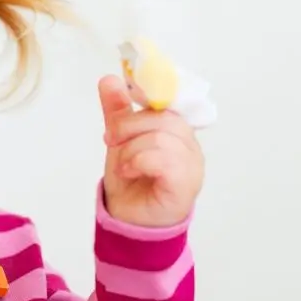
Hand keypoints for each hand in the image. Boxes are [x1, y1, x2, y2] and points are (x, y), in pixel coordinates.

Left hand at [98, 74, 203, 227]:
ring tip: (122, 164)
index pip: (170, 101)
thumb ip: (118, 111)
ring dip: (131, 149)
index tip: (124, 104)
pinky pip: (165, 160)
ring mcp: (192, 166)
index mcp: (177, 131)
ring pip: (162, 137)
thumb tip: (109, 79)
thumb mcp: (120, 140)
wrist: (129, 221)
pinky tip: (128, 171)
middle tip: (111, 140)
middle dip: (129, 126)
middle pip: (164, 117)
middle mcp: (190, 146)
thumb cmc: (132, 181)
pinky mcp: (186, 184)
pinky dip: (139, 162)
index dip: (146, 97)